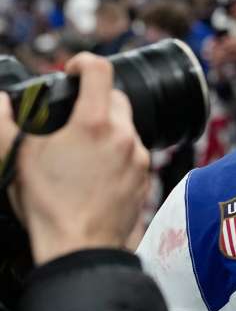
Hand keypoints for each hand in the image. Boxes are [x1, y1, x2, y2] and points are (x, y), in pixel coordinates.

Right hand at [0, 54, 150, 264]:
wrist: (80, 247)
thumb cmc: (48, 206)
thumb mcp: (16, 160)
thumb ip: (5, 124)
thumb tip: (0, 102)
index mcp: (94, 123)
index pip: (100, 70)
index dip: (83, 62)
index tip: (72, 69)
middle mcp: (123, 135)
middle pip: (117, 98)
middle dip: (96, 99)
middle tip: (73, 116)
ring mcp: (139, 157)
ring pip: (127, 127)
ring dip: (108, 129)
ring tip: (81, 150)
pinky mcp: (146, 177)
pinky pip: (134, 153)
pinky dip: (118, 153)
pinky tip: (96, 171)